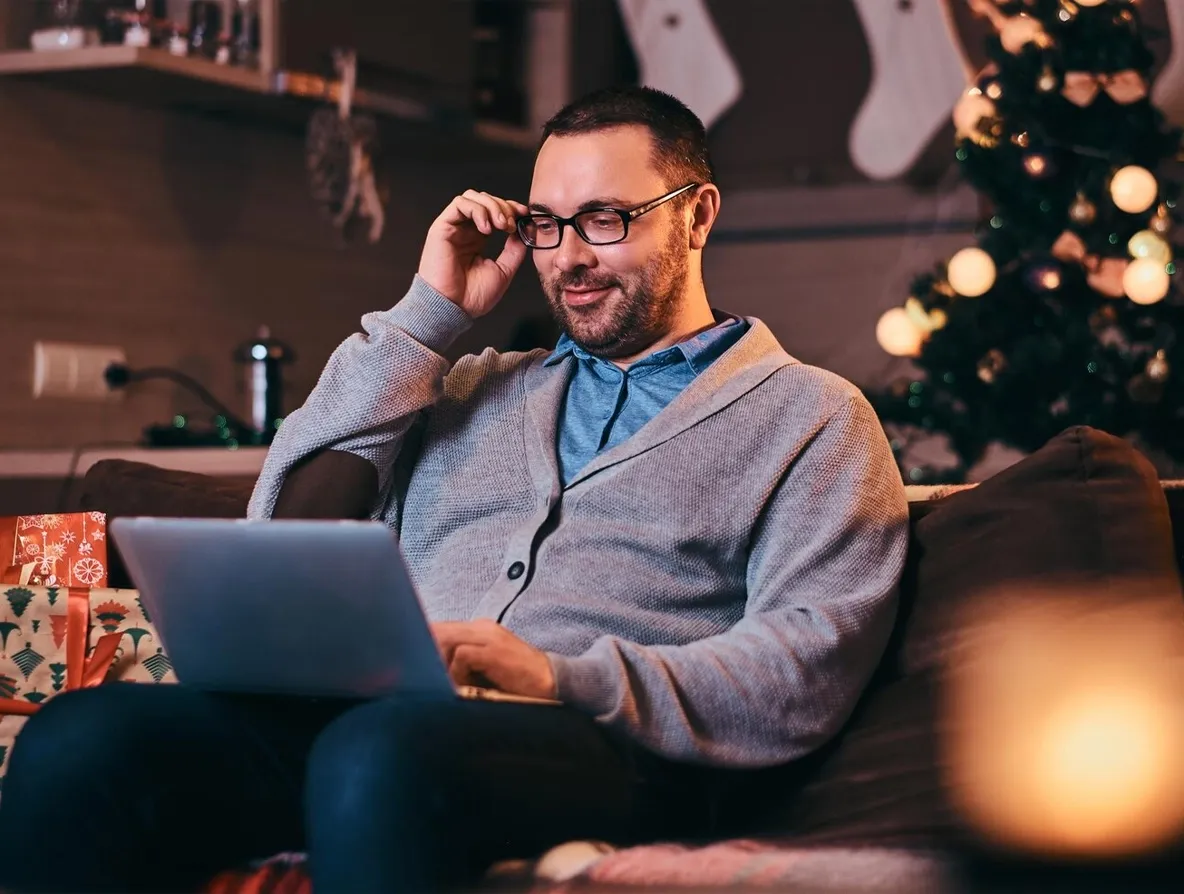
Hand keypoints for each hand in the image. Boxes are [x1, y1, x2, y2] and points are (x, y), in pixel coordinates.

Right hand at [418, 190, 530, 317]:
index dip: (510, 208)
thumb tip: (525, 231)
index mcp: (477, 239)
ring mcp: (453, 228)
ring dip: (492, 206)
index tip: (524, 214)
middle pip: (485, 200)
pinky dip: (477, 210)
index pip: (494, 212)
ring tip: (501, 225)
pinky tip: (486, 228)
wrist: (454, 309)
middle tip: (511, 225)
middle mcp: (465, 231)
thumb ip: (514, 250)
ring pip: (473, 197)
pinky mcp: (442, 227)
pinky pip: (459, 204)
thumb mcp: (503, 271)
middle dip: (504, 207)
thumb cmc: (472, 297)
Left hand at [432, 619, 556, 699]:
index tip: (414, 662)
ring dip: (441, 664)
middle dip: (426, 652)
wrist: (550, 679)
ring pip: (446, 640)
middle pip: (439, 631)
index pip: (442, 629)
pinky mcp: (493, 651)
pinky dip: (457, 672)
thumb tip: (433, 671)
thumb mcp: (486, 666)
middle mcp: (482, 627)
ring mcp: (488, 637)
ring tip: (445, 683)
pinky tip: (466, 685)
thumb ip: (463, 662)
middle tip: (423, 675)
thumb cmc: (516, 679)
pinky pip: (461, 655)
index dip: (425, 644)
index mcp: (479, 629)